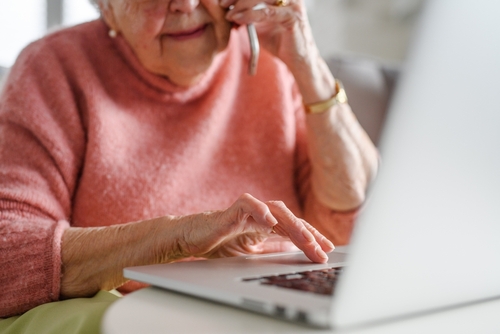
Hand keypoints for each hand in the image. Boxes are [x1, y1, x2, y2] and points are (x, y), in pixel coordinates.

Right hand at [176, 193, 334, 262]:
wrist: (191, 238)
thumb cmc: (219, 242)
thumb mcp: (252, 251)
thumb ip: (272, 247)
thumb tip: (294, 250)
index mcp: (267, 225)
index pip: (295, 229)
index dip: (312, 238)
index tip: (328, 251)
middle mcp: (261, 215)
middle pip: (291, 220)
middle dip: (309, 235)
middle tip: (323, 250)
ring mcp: (248, 211)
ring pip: (276, 210)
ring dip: (293, 225)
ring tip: (306, 239)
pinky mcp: (232, 210)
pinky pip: (248, 204)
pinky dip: (260, 211)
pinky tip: (271, 221)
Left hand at [221, 0, 335, 103]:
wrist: (298, 61)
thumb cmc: (281, 43)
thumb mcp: (261, 25)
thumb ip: (250, 14)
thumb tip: (230, 9)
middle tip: (223, 4)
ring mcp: (293, 4)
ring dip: (242, 4)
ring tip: (230, 14)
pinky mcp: (293, 17)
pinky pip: (267, 13)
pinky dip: (250, 15)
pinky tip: (238, 19)